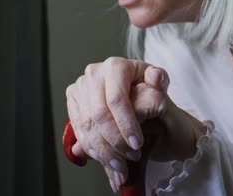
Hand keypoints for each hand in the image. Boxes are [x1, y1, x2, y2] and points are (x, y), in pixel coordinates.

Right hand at [65, 57, 205, 191]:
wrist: (129, 85)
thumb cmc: (146, 83)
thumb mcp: (158, 80)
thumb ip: (160, 79)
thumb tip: (156, 78)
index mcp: (115, 66)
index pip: (117, 99)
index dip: (126, 124)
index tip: (138, 144)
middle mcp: (94, 73)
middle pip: (99, 115)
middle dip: (115, 142)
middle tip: (130, 158)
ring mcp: (80, 86)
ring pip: (86, 125)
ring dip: (103, 151)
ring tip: (120, 166)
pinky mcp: (72, 100)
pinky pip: (78, 129)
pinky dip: (91, 148)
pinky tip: (106, 160)